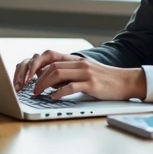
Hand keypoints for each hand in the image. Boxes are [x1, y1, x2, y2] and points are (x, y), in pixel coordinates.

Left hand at [13, 50, 145, 101]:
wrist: (126, 81)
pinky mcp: (92, 84)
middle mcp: (79, 63)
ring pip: (57, 74)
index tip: (26, 76)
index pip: (49, 56)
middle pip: (51, 66)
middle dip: (36, 78)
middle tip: (29, 89)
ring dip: (43, 84)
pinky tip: (53, 98)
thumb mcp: (83, 73)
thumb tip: (45, 80)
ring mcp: (85, 73)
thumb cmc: (104, 80)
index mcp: (75, 60)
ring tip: (37, 94)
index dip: (35, 64)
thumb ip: (66, 74)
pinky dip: (59, 93)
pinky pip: (71, 87)